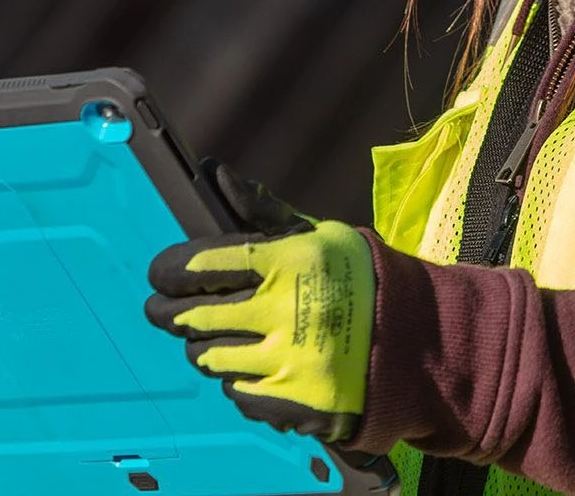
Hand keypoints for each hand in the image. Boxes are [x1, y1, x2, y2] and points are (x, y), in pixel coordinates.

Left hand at [144, 164, 374, 444]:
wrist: (414, 338)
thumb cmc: (357, 277)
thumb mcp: (317, 234)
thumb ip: (262, 211)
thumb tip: (212, 173)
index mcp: (288, 261)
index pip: (202, 264)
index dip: (169, 271)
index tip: (159, 276)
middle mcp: (285, 310)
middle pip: (193, 317)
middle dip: (168, 313)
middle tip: (161, 310)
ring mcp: (289, 360)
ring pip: (209, 358)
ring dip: (203, 347)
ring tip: (215, 337)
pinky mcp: (294, 402)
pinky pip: (236, 393)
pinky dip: (236, 380)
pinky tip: (252, 365)